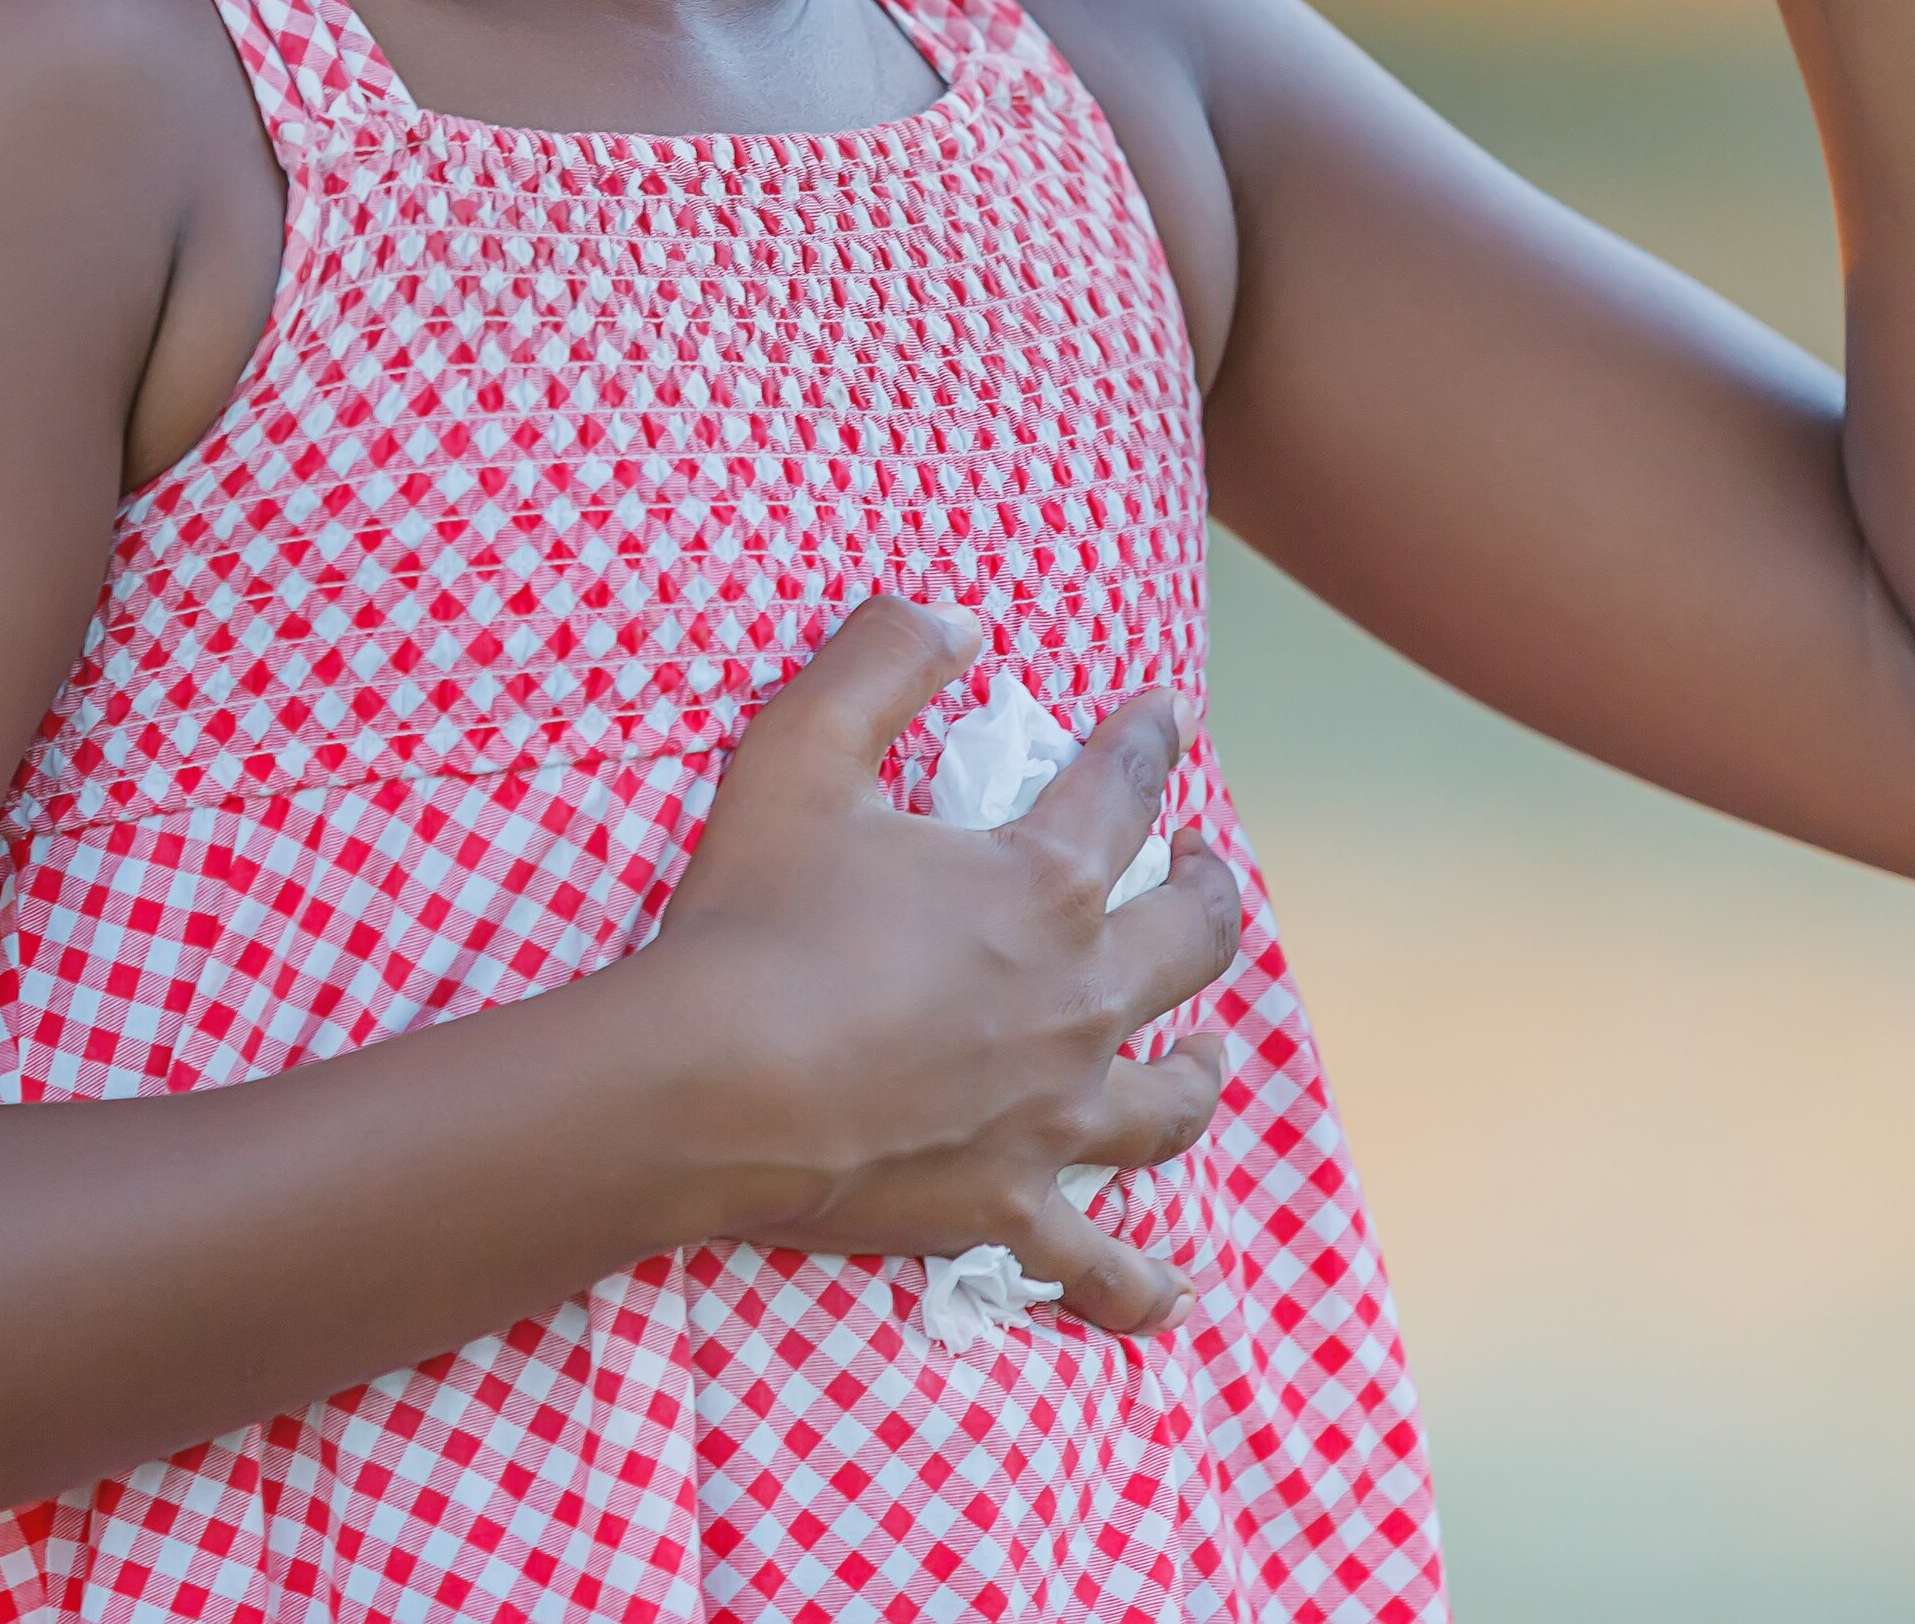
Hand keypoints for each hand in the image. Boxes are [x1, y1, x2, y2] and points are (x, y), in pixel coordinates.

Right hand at [629, 596, 1241, 1334]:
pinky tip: (1171, 1298)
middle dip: (1205, 893)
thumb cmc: (752, 916)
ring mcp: (1055, 1117)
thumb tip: (952, 615)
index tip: (1164, 716)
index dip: (1148, 740)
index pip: (1123, 790)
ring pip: (1172, 1100)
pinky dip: (1142, 1286)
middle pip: (1189, 940)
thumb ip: (880, 660)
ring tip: (1202, 1053)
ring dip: (1197, 1069)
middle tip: (1198, 870)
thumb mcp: (797, 748)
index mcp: (1042, 885)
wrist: (709, 1087)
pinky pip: (1102, 1264)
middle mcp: (1079, 1001)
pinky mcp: (1011, 1208)